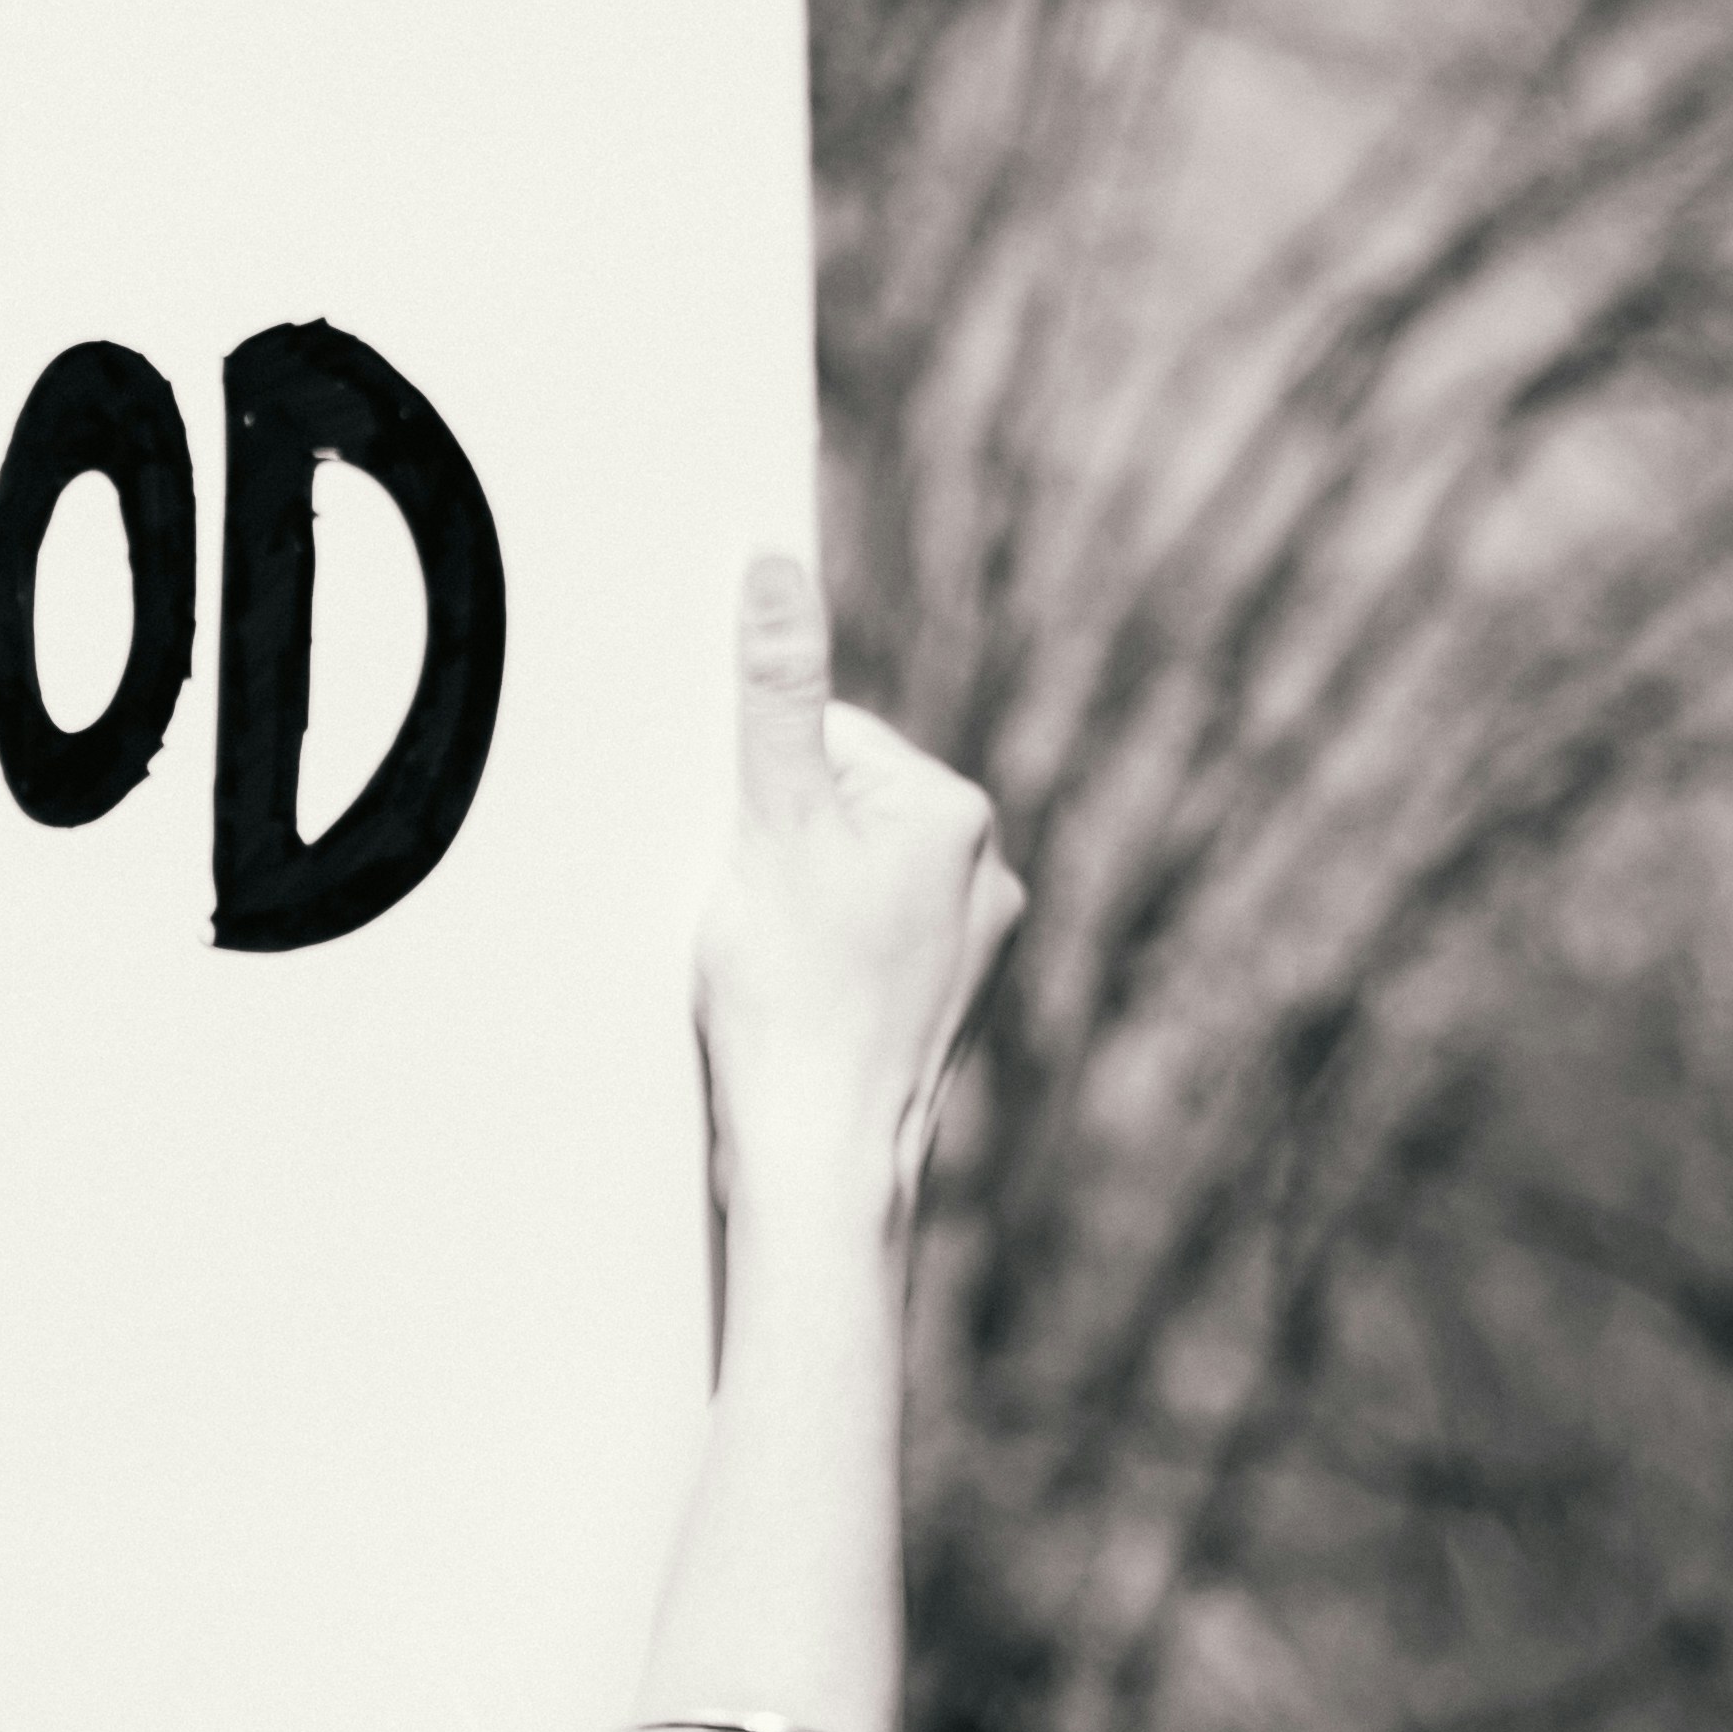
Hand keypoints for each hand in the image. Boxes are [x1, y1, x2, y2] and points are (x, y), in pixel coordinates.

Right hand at [695, 553, 1020, 1224]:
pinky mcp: (947, 1002)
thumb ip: (774, 694)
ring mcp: (974, 944)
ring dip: (799, 904)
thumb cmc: (795, 1003)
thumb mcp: (769, 828)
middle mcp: (987, 870)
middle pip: (841, 808)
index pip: (828, 741)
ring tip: (778, 971)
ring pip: (851, 878)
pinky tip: (801, 1004)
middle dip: (783, 847)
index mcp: (955, 810)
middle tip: (756, 923)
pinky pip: (869, 942)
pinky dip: (825, 960)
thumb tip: (777, 565)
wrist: (825, 1166)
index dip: (761, 793)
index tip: (745, 864)